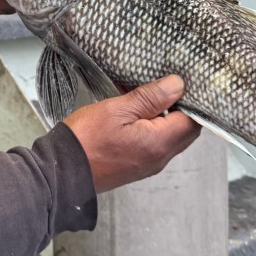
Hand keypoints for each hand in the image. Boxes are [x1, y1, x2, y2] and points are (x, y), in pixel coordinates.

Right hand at [64, 75, 200, 193]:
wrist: (62, 172)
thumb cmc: (87, 139)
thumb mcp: (117, 110)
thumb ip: (150, 97)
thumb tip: (178, 85)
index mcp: (160, 142)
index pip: (193, 120)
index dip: (190, 100)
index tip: (178, 83)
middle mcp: (160, 158)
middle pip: (185, 131)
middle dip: (179, 108)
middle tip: (162, 87)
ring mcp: (148, 165)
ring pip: (170, 137)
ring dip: (163, 117)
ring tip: (144, 97)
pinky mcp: (136, 166)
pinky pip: (154, 144)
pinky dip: (151, 128)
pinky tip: (133, 114)